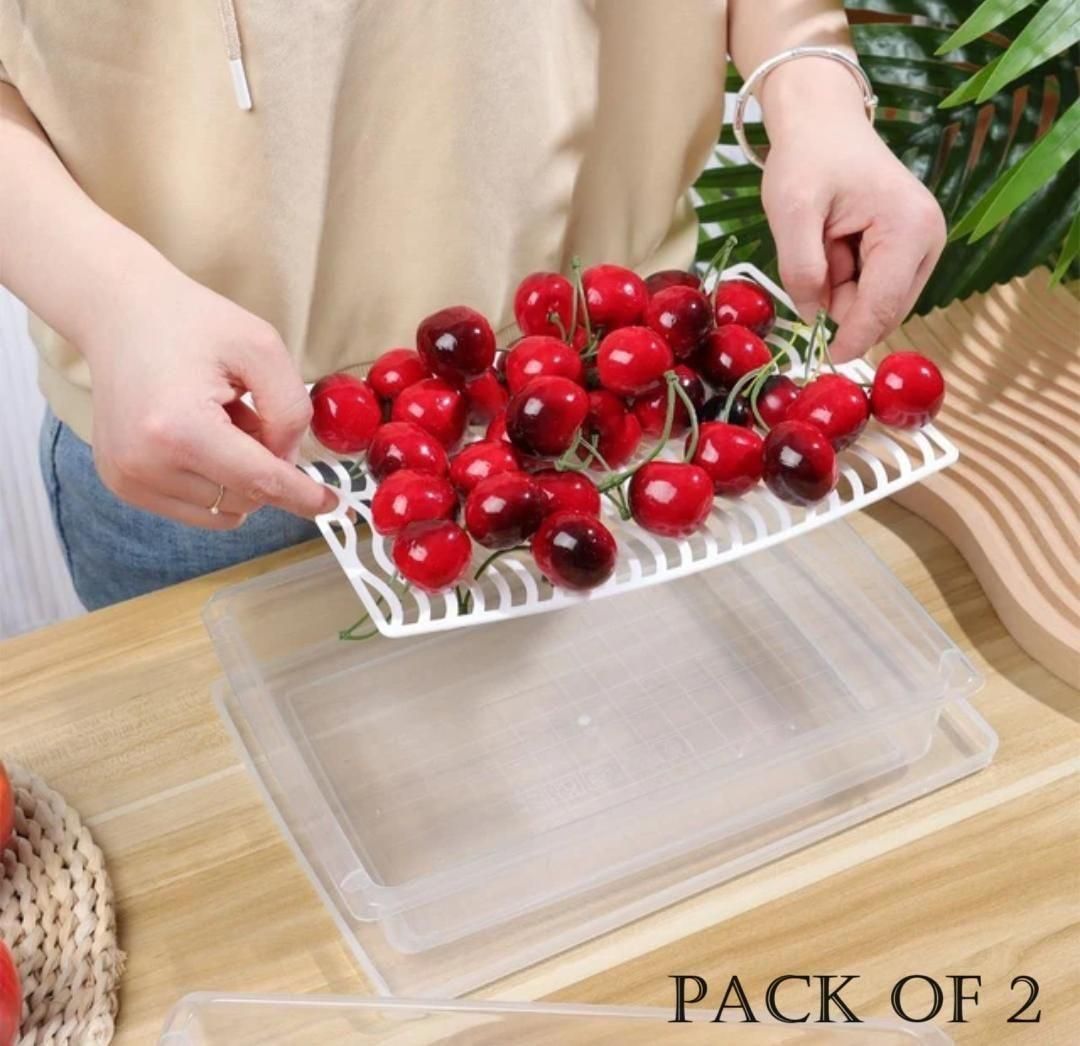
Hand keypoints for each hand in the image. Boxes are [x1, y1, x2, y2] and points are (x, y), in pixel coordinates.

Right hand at [84, 262, 336, 527]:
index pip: (260, 483)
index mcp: (179, 429)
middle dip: (264, 467)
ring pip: (222, 510)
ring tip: (218, 422)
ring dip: (237, 476)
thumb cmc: (191, 322)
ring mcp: (129, 478)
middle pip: (245, 499)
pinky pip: (195, 508)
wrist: (119, 312)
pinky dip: (213, 481)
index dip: (303, 496)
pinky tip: (198, 437)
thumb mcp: (262, 349)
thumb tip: (289, 463)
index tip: (331, 503)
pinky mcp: (123, 483)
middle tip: (249, 413)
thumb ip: (291, 411)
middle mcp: (145, 464)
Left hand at [759, 60, 946, 360]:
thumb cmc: (808, 157)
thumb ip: (800, 267)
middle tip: (818, 252)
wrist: (822, 122)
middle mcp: (929, 241)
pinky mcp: (909, 251)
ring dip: (842, 289)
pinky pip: (871, 289)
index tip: (825, 360)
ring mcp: (923, 247)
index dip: (852, 339)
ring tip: (828, 239)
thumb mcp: (791, 210)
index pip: (881, 307)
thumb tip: (812, 315)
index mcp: (910, 230)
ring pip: (874, 303)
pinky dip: (846, 279)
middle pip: (882, 311)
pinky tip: (837, 242)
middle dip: (843, 303)